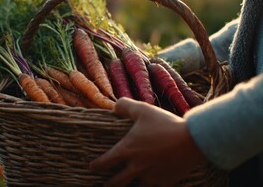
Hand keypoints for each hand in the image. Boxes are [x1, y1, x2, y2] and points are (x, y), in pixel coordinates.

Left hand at [90, 97, 204, 186]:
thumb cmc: (165, 123)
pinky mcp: (165, 183)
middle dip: (108, 185)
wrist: (192, 140)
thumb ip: (125, 106)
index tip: (92, 167)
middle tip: (105, 185)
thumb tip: (114, 107)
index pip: (105, 162)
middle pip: (115, 183)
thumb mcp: (142, 109)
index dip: (96, 165)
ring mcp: (150, 177)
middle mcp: (135, 167)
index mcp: (127, 150)